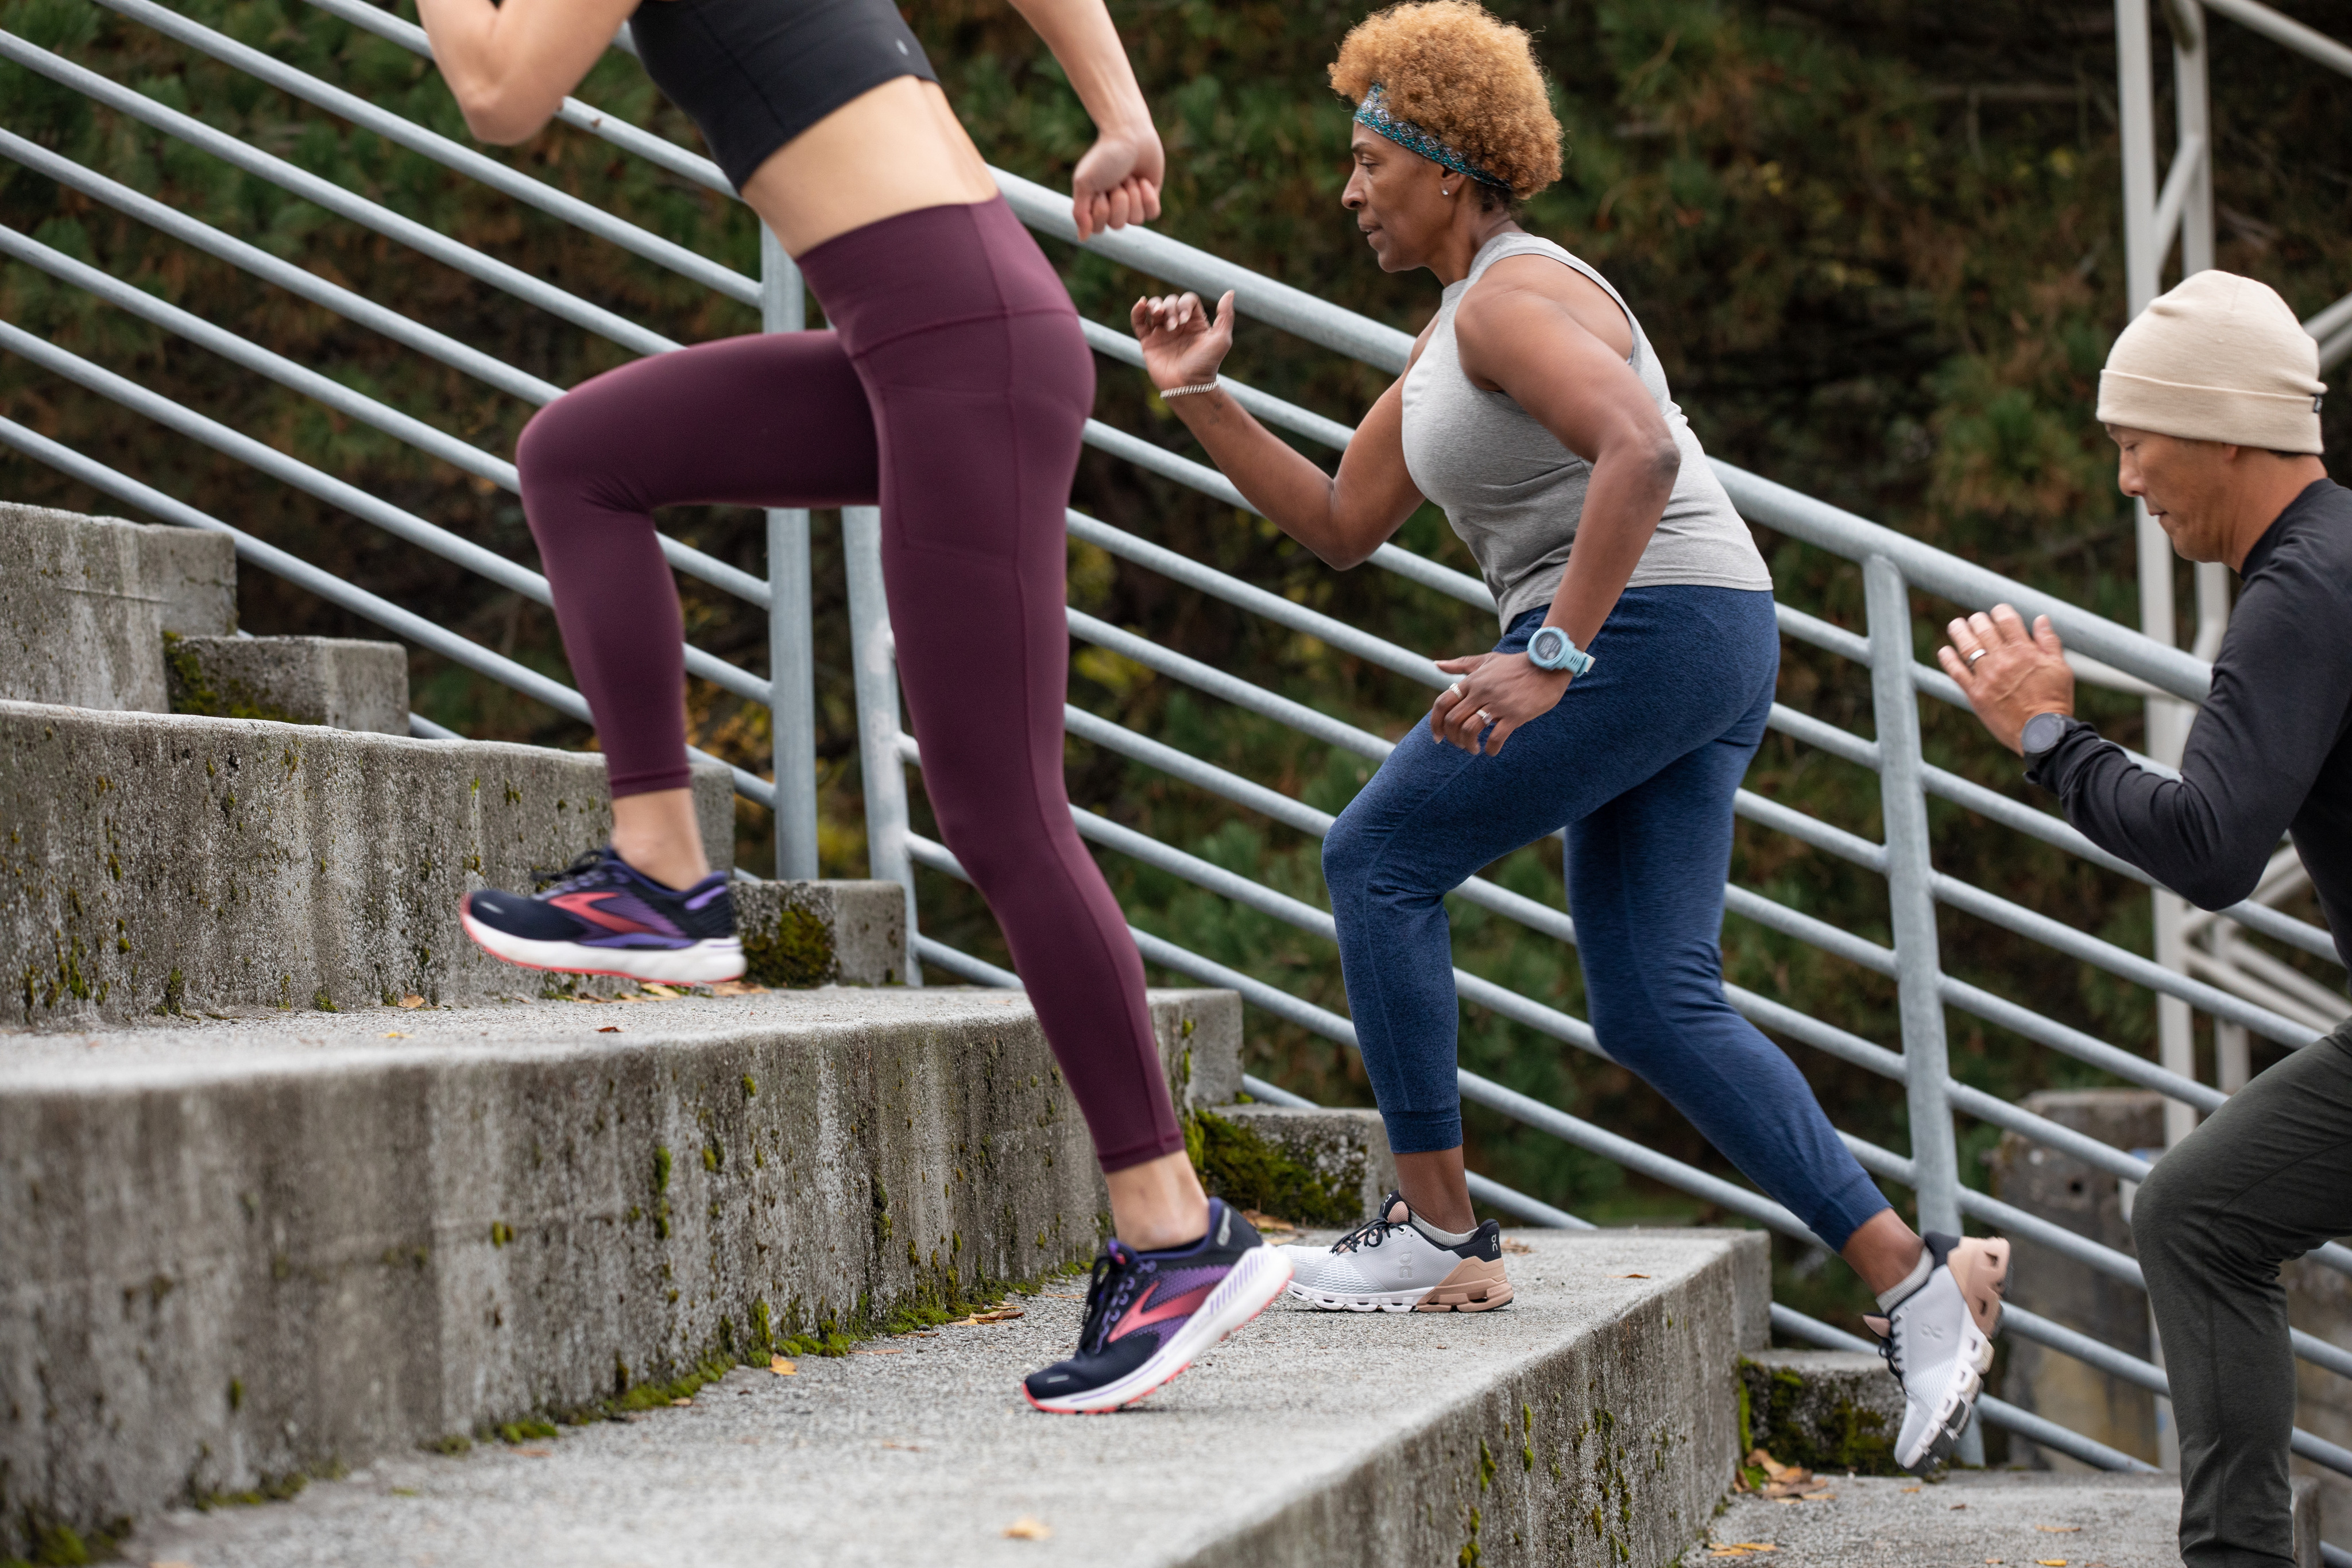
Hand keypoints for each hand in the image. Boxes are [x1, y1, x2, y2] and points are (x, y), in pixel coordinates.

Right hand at [1071, 124, 1163, 239]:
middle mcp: (1113, 207)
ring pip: (1136, 220)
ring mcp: (1133, 203)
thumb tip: (1082, 238)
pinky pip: (1152, 214)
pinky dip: (1148, 197)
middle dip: (1119, 200)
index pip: (1098, 228)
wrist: (1129, 135)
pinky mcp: (1151, 198)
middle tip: (1117, 180)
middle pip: (1118, 225)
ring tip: (1130, 177)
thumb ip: (1080, 212)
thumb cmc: (1103, 156)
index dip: (1100, 211)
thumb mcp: (1084, 183)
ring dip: (1133, 195)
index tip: (1100, 190)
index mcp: (1095, 204)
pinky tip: (1143, 181)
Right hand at [1131, 288, 1234, 393]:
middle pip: (1170, 301)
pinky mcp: (1148, 342)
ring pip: (1154, 308)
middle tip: (1173, 326)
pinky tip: (1141, 304)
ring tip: (1159, 316)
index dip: (1185, 304)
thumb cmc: (1206, 365)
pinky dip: (1137, 311)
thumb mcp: (1221, 339)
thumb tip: (1230, 292)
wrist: (1187, 387)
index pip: (1188, 300)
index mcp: (1195, 323)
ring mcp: (1162, 333)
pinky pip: (1138, 322)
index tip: (1185, 319)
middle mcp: (1178, 326)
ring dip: (1155, 306)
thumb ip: (1226, 316)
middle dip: (1170, 308)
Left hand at [1427, 651, 1570, 755]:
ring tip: (1474, 749)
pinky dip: (1490, 749)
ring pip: (1469, 730)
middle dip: (1452, 738)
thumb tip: (1437, 664)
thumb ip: (1462, 664)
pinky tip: (1492, 750)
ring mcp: (1498, 704)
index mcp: (1472, 680)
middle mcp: (1481, 692)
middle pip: (1453, 720)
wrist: (1548, 665)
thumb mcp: (1487, 660)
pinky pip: (1496, 737)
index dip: (1435, 723)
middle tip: (1460, 744)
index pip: (1442, 703)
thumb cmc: (1517, 665)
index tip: (1438, 736)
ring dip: (1468, 745)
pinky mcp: (1515, 715)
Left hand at [1935, 603, 2073, 754]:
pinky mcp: (1976, 694)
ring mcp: (1987, 677)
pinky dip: (1948, 659)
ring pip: (1967, 646)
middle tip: (1976, 619)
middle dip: (1978, 620)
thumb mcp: (2060, 667)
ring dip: (1959, 632)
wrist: (2042, 733)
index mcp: (2025, 651)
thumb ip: (2048, 641)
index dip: (1999, 611)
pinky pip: (1956, 672)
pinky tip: (1945, 651)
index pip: (2006, 620)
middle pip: (1983, 629)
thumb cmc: (2054, 699)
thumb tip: (2040, 619)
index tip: (1997, 611)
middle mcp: (2003, 660)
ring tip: (1956, 625)